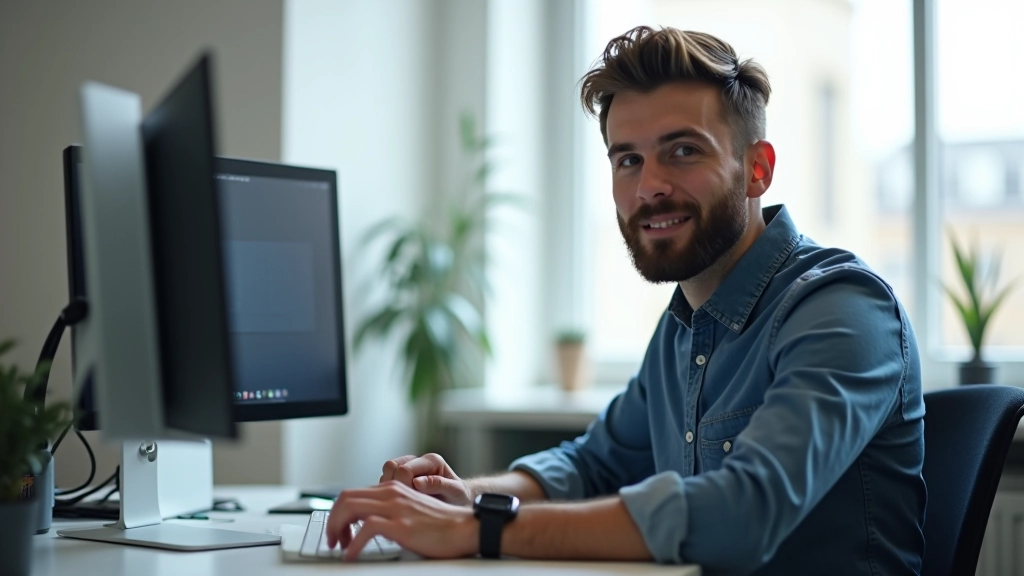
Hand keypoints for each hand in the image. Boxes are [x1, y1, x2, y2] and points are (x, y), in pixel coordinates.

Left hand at [325, 481, 477, 560]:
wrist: (464, 529)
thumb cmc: (440, 525)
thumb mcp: (409, 509)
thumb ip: (390, 509)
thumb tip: (365, 523)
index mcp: (392, 490)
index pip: (351, 493)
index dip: (338, 513)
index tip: (338, 531)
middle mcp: (392, 494)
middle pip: (345, 498)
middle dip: (332, 520)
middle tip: (333, 539)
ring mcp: (396, 508)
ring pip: (350, 508)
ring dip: (337, 529)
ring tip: (339, 546)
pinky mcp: (402, 525)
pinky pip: (366, 528)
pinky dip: (353, 544)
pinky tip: (352, 554)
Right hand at [379, 453, 472, 505]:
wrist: (458, 501)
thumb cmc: (458, 496)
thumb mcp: (455, 491)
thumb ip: (438, 484)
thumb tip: (417, 482)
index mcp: (432, 461)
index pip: (405, 470)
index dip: (404, 487)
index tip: (411, 500)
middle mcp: (417, 460)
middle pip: (391, 467)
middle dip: (394, 486)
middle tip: (407, 501)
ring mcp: (407, 466)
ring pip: (386, 472)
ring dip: (389, 488)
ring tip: (404, 502)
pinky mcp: (400, 476)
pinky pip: (385, 480)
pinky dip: (388, 491)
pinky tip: (400, 502)